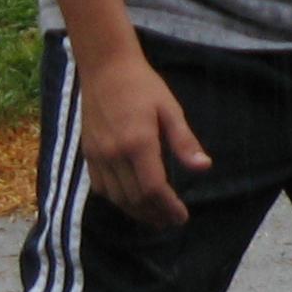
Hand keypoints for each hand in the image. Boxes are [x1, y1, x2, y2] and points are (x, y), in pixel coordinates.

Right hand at [79, 48, 210, 229]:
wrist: (106, 69)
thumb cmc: (144, 86)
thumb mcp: (170, 109)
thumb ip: (184, 142)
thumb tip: (203, 168)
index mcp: (138, 143)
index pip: (153, 188)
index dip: (167, 207)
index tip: (181, 217)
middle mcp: (114, 155)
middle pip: (134, 198)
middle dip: (154, 214)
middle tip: (171, 222)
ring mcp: (98, 156)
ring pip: (116, 197)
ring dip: (136, 212)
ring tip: (154, 217)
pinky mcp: (88, 155)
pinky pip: (101, 188)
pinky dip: (117, 200)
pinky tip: (131, 201)